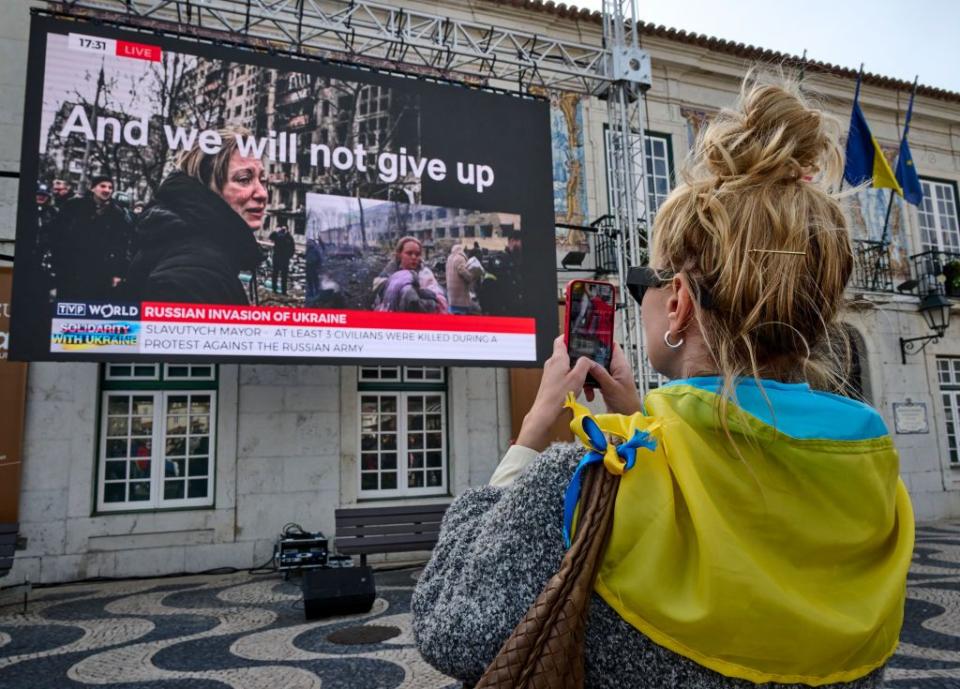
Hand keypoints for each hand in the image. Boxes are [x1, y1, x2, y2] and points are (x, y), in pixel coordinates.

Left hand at [516, 336, 593, 451]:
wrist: (545, 412)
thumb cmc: (558, 396)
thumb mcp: (578, 377)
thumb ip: (584, 364)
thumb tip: (586, 359)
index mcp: (558, 358)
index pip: (561, 339)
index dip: (569, 335)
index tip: (578, 335)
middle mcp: (552, 364)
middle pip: (567, 354)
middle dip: (579, 359)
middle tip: (589, 363)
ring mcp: (550, 373)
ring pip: (567, 368)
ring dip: (578, 374)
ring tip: (585, 384)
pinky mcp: (551, 382)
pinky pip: (564, 377)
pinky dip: (573, 381)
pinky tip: (579, 391)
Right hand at [586, 343, 642, 414]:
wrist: (628, 418)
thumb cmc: (626, 403)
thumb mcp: (611, 387)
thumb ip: (600, 373)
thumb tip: (589, 362)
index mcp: (620, 365)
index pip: (613, 346)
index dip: (603, 340)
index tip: (590, 338)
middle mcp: (616, 369)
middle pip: (601, 357)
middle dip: (590, 360)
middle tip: (579, 360)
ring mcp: (610, 377)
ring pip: (596, 369)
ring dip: (589, 375)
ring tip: (584, 382)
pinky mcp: (606, 385)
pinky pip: (595, 380)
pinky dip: (590, 385)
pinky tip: (589, 394)